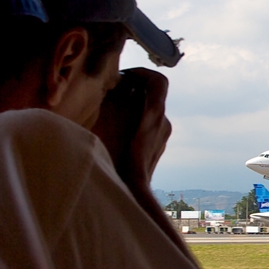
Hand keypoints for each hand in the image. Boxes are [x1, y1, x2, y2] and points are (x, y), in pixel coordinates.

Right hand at [92, 68, 171, 184]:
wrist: (128, 195)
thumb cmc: (113, 159)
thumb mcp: (104, 123)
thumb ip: (111, 99)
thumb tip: (115, 84)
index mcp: (154, 115)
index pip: (159, 81)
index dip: (142, 73)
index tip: (123, 76)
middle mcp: (164, 124)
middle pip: (152, 97)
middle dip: (132, 90)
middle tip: (111, 92)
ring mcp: (162, 139)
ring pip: (149, 114)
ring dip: (131, 108)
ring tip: (109, 113)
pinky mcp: (156, 151)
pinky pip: (148, 128)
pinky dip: (134, 123)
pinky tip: (114, 132)